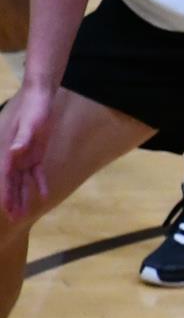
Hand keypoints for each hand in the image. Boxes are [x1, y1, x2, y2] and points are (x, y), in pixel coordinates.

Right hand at [0, 82, 53, 219]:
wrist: (40, 98)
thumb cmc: (34, 110)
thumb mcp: (31, 125)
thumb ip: (23, 140)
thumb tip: (14, 152)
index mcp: (9, 152)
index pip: (5, 178)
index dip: (5, 194)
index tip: (5, 209)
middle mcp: (14, 156)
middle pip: (12, 183)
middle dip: (12, 201)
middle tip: (15, 219)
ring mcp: (25, 156)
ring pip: (22, 181)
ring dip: (23, 196)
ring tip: (23, 213)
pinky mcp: (36, 154)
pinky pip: (36, 173)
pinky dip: (39, 184)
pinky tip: (43, 196)